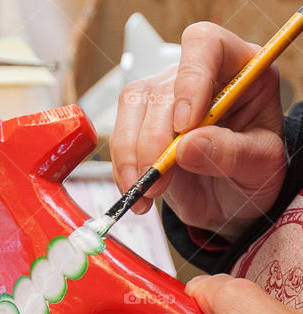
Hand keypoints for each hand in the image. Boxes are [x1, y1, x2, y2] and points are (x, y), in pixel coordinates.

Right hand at [110, 22, 285, 239]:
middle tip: (159, 179)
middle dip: (154, 139)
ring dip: (131, 155)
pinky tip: (138, 194)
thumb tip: (187, 146)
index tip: (185, 125)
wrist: (234, 199)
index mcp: (239, 70)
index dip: (191, 79)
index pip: (206, 47)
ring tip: (146, 192)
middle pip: (162, 88)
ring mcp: (167, 98)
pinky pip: (120, 137)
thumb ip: (232, 152)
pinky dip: (123, 170)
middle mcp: (199, 76)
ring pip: (133, 106)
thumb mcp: (260, 166)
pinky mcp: (143, 124)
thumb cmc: (254, 173)